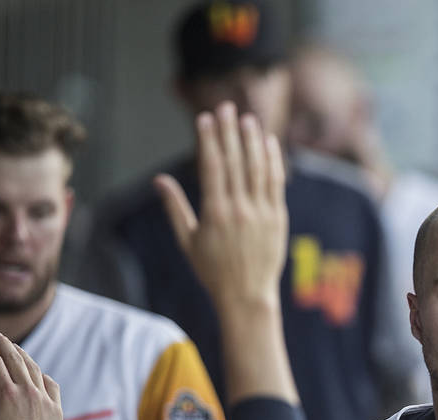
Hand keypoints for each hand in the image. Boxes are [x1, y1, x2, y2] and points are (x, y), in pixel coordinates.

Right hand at [0, 331, 62, 419]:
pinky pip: (50, 384)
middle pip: (16, 358)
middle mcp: (28, 391)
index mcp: (6, 394)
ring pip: (35, 368)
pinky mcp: (57, 408)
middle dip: (4, 344)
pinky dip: (41, 375)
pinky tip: (36, 374)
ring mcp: (45, 398)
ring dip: (24, 355)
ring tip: (15, 349)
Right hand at [155, 102, 288, 311]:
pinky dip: (274, 160)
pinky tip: (270, 143)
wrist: (247, 295)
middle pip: (235, 161)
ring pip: (258, 167)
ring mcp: (261, 212)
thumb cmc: (213, 270)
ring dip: (253, 140)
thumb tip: (159, 179)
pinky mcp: (278, 217)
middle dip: (230, 131)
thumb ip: (175, 207)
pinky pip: (276, 182)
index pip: (212, 166)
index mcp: (215, 212)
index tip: (205, 118)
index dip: (208, 139)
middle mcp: (240, 209)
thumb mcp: (188, 241)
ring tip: (248, 119)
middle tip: (226, 107)